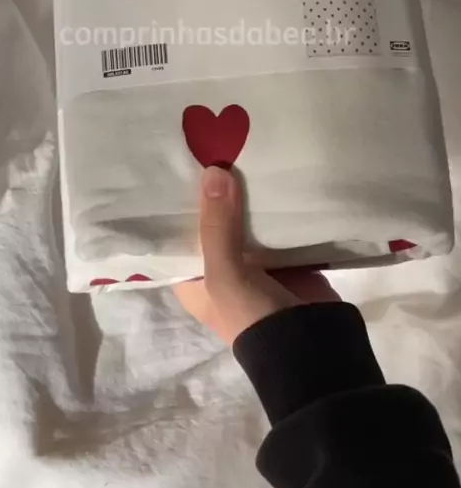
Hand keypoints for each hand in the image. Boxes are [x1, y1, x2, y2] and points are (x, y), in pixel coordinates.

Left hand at [174, 166, 339, 343]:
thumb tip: (213, 171)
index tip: (178, 164)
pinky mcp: (283, 255)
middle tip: (212, 145)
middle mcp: (218, 268)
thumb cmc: (251, 314)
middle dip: (215, 191)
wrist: (311, 342)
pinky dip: (273, 204)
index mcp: (193, 279)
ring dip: (245, 193)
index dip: (177, 203)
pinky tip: (271, 170)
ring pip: (244, 219)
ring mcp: (253, 261)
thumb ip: (216, 225)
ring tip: (239, 149)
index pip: (177, 234)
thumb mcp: (224, 274)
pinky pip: (274, 223)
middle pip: (212, 221)